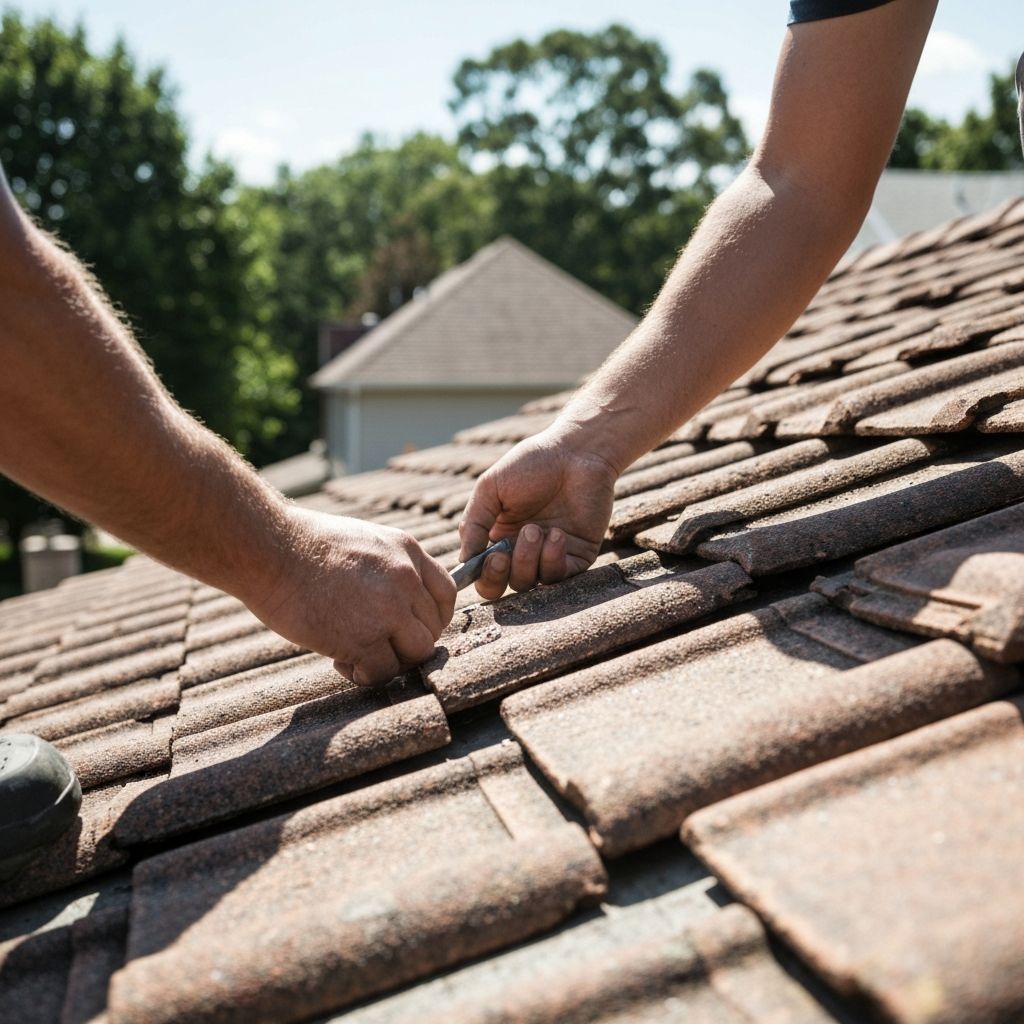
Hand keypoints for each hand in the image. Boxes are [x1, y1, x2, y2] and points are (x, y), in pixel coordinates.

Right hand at [244, 507, 455, 685]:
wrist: (270, 550)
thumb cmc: (303, 545)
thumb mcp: (363, 541)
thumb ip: (389, 568)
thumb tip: (398, 604)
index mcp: (408, 551)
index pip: (446, 593)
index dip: (432, 617)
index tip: (409, 627)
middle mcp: (406, 579)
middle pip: (433, 628)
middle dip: (407, 642)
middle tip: (375, 643)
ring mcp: (389, 610)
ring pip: (418, 653)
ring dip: (392, 661)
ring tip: (358, 655)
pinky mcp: (364, 639)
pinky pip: (384, 671)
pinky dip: (365, 674)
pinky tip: (340, 660)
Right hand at [459, 428, 617, 599]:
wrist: (577, 452)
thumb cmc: (531, 464)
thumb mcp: (491, 488)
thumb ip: (474, 524)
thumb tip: (464, 560)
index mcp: (499, 537)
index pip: (484, 574)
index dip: (483, 575)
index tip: (488, 558)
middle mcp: (523, 551)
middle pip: (505, 586)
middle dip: (500, 576)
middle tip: (503, 554)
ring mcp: (551, 555)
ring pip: (531, 583)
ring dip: (528, 561)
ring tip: (536, 530)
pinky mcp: (578, 556)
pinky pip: (561, 575)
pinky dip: (554, 559)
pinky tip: (556, 534)